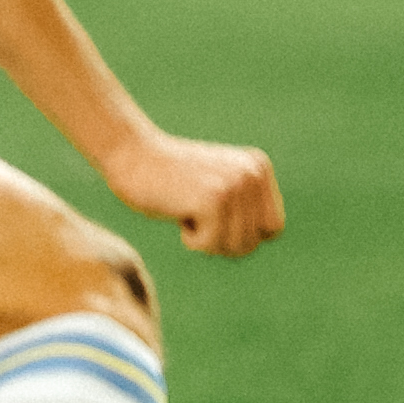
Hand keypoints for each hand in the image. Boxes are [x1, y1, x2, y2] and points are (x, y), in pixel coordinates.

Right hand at [102, 133, 284, 258]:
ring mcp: (236, 185)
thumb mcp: (218, 185)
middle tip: (197, 219)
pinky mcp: (214, 199)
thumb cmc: (167, 179)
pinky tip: (179, 214)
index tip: (215, 222)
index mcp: (259, 169)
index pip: (272, 229)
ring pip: (236, 247)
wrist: (131, 155)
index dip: (242, 237)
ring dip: (207, 242)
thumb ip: (244, 204)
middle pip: (254, 242)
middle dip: (223, 243)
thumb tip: (267, 236)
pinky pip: (211, 244)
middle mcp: (254, 174)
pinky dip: (192, 240)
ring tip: (188, 212)